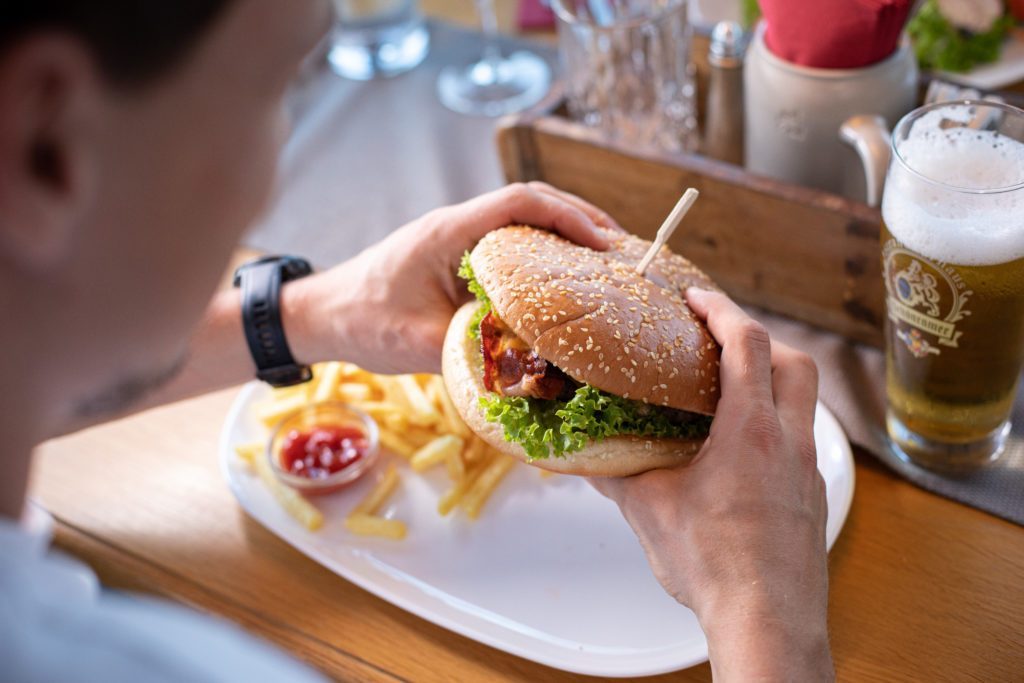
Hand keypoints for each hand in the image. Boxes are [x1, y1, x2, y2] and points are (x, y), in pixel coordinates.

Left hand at [283, 182, 620, 373]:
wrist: (322, 315)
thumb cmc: (362, 323)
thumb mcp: (417, 343)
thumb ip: (474, 351)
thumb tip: (535, 370)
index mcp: (447, 232)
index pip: (519, 202)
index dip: (568, 217)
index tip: (604, 245)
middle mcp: (456, 226)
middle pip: (531, 203)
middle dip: (580, 220)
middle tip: (622, 251)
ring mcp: (457, 239)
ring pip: (522, 221)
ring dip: (564, 234)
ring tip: (604, 262)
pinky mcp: (457, 257)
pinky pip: (509, 245)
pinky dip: (542, 255)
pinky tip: (563, 281)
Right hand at [590, 289, 832, 681]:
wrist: (768, 620)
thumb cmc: (713, 565)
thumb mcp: (651, 512)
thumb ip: (617, 478)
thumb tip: (586, 462)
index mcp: (751, 431)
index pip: (748, 343)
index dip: (722, 309)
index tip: (697, 297)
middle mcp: (790, 440)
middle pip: (795, 360)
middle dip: (760, 336)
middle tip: (721, 336)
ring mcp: (808, 469)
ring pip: (804, 400)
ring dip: (773, 379)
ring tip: (731, 389)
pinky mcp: (813, 495)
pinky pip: (802, 438)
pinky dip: (777, 422)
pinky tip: (744, 448)